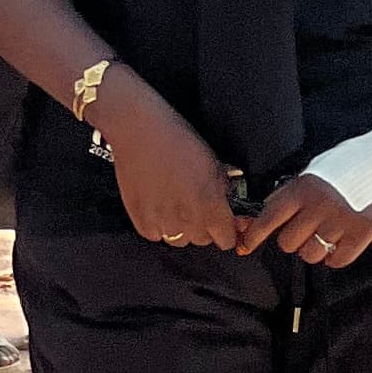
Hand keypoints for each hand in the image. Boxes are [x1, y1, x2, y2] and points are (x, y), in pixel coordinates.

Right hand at [94, 72, 241, 249]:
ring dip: (181, 228)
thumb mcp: (213, 162)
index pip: (227, 240)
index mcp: (211, 205)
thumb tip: (230, 205)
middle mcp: (189, 220)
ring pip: (179, 240)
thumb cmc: (179, 140)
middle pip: (203, 240)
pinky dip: (157, 225)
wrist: (140, 132)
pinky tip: (156, 204)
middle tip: (195, 205)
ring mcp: (164, 223)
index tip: (222, 223)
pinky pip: (156, 235)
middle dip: (203, 226)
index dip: (226, 231)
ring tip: (174, 204)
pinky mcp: (142, 222)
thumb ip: (224, 189)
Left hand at [237, 157, 371, 267]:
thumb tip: (268, 214)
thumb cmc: (353, 159)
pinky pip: (338, 260)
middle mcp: (319, 205)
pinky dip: (336, 256)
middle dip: (293, 240)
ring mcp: (341, 221)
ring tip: (326, 235)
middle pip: (287, 243)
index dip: (253, 236)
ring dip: (315, 250)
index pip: (268, 218)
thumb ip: (294, 191)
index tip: (244, 247)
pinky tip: (342, 242)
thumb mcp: (317, 168)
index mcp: (303, 187)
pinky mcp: (363, 234)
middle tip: (307, 230)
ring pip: (310, 255)